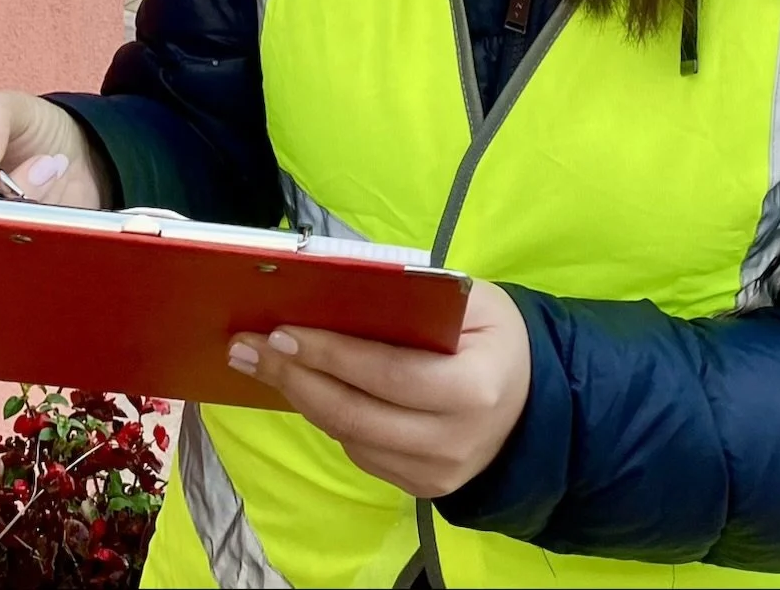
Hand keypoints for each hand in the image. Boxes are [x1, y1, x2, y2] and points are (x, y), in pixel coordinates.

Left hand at [227, 280, 530, 497]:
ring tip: (259, 362)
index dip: (332, 355)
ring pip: (350, 437)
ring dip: (299, 398)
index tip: (282, 331)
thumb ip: (418, 298)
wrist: (531, 402)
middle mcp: (454, 440)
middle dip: (295, 377)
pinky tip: (300, 387)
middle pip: (357, 413)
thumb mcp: (475, 303)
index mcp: (473, 387)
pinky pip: (360, 452)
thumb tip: (340, 290)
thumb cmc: (494, 337)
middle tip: (248, 347)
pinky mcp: (421, 488)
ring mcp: (436, 473)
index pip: (389, 373)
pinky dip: (326, 417)